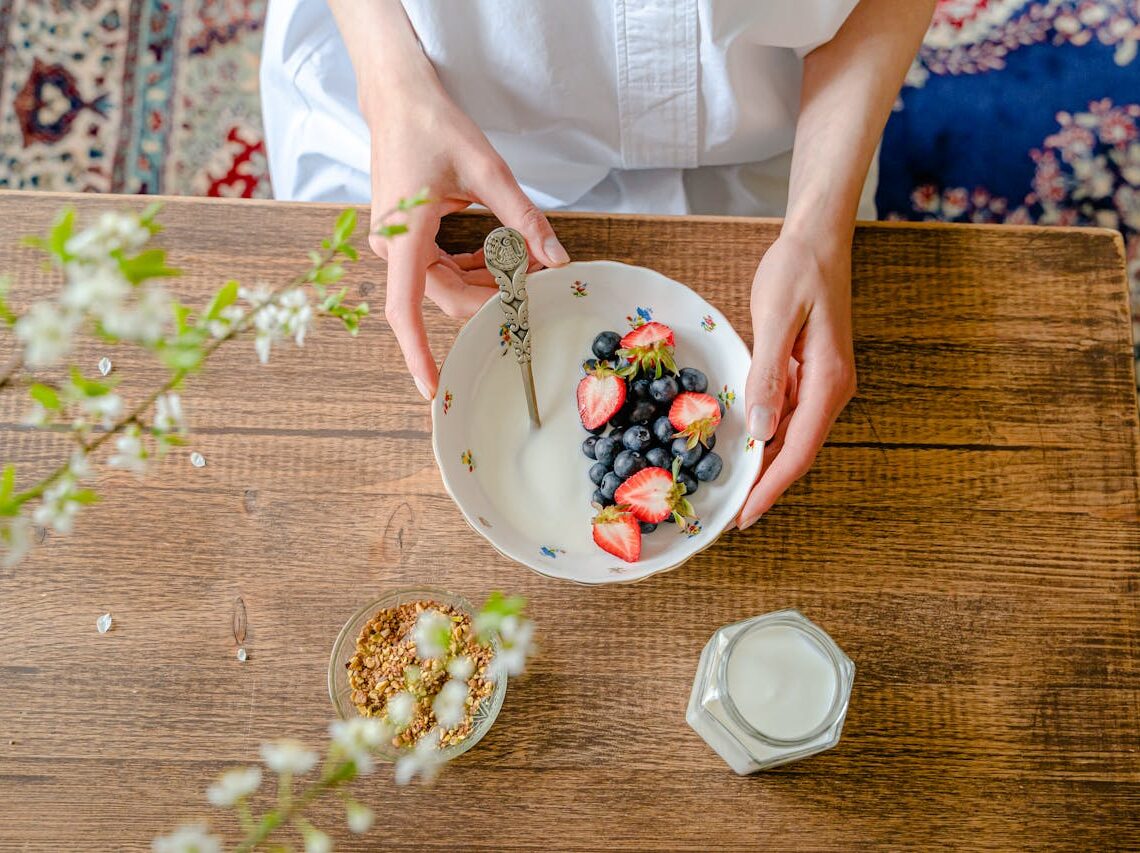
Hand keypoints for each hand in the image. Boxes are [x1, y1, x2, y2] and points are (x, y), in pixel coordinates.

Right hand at [362, 68, 568, 399]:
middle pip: (447, 297)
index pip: (405, 311)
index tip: (431, 388)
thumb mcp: (487, 169)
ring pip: (447, 286)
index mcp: (404, 235)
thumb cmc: (432, 124)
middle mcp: (393, 248)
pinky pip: (442, 270)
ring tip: (530, 264)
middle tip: (540, 284)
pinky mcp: (406, 238)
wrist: (397, 96)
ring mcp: (397, 245)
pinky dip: (475, 269)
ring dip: (488, 283)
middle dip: (494, 298)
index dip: (417, 354)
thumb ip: (523, 218)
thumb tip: (557, 258)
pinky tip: (504, 256)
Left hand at [737, 232, 855, 528]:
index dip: (771, 488)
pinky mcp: (808, 372)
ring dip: (764, 464)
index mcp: (828, 380)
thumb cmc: (797, 269)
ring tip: (731, 490)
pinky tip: (741, 446)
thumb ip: (767, 373)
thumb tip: (761, 429)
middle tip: (730, 516)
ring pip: (792, 437)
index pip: (798, 450)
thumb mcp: (776, 317)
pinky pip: (787, 415)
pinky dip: (765, 435)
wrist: (817, 238)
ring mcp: (822, 382)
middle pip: (797, 452)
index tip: (745, 517)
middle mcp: (831, 388)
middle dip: (766, 486)